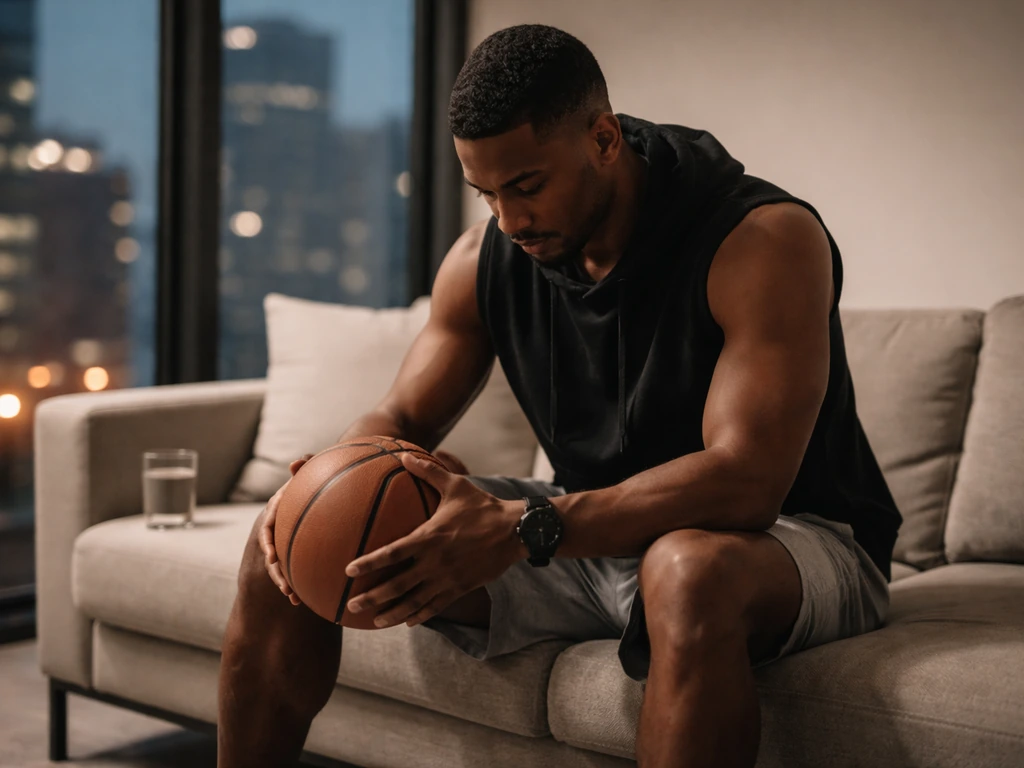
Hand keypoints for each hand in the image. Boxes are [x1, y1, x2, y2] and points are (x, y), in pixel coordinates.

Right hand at [259, 453, 313, 604]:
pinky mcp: (297, 549)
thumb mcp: (312, 471)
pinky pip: (294, 567)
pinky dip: (298, 583)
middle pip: (272, 551)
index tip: (271, 557)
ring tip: (293, 597)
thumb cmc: (319, 478)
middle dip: (275, 570)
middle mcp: (280, 526)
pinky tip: (304, 599)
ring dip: (284, 581)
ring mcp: (287, 539)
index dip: (267, 543)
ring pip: (281, 564)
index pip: (268, 526)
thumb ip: (306, 466)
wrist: (330, 490)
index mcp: (279, 509)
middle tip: (285, 586)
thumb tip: (296, 462)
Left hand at [343, 452, 525, 627]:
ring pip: (415, 602)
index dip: (370, 562)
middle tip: (351, 605)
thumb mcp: (456, 485)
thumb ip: (428, 472)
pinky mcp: (461, 588)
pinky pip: (436, 606)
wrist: (515, 531)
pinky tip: (407, 622)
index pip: (393, 552)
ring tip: (374, 622)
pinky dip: (420, 615)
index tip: (349, 570)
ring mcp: (448, 578)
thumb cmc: (483, 506)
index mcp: (430, 537)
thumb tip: (404, 455)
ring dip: (392, 614)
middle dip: (373, 597)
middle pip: (398, 585)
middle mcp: (435, 562)